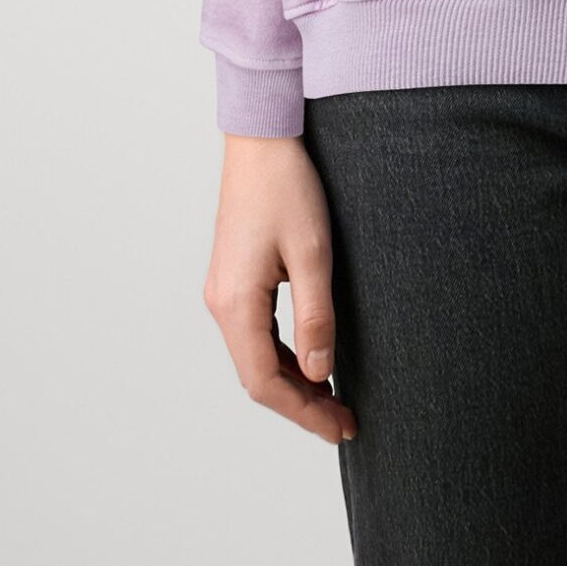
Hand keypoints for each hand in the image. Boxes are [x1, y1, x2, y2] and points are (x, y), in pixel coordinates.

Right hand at [204, 133, 357, 443]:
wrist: (263, 138)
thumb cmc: (288, 187)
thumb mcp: (313, 253)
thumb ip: (316, 316)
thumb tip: (319, 372)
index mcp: (236, 303)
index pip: (266, 382)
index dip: (305, 412)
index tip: (342, 427)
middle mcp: (221, 304)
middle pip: (257, 377)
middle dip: (301, 404)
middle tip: (345, 420)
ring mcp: (224, 292)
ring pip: (255, 357)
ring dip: (293, 382)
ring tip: (334, 398)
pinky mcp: (234, 279)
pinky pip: (255, 334)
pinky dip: (283, 356)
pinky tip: (312, 360)